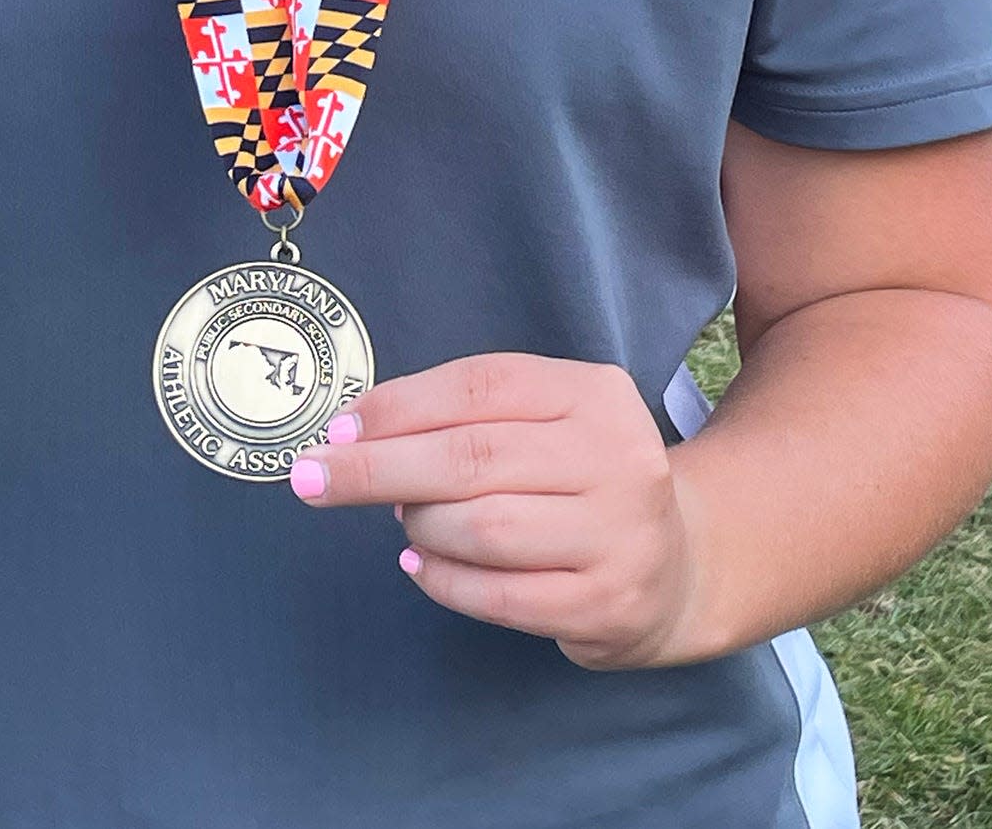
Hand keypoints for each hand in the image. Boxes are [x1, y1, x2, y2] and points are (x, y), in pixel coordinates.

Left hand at [287, 352, 704, 669]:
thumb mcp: (545, 421)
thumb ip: (468, 416)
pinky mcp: (608, 604)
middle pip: (472, 457)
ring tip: (406, 522)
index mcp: (595, 392)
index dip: (399, 406)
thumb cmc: (580, 478)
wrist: (679, 564)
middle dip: (378, 467)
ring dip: (421, 526)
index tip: (336, 427)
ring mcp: (619, 536)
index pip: (480, 386)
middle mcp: (618, 457)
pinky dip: (443, 581)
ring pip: (482, 529)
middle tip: (312, 476)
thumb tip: (358, 433)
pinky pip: (499, 597)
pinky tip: (420, 565)